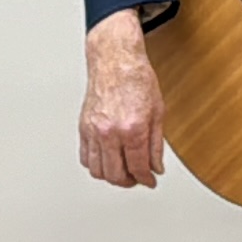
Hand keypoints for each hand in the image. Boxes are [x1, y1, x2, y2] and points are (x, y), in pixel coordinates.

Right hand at [80, 9, 167, 188]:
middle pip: (116, 175)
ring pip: (98, 170)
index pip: (138, 167)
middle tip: (137, 178)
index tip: (150, 181)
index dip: (146, 179)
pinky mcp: (83, 127)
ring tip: (123, 172)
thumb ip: (156, 144)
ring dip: (111, 177)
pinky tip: (107, 161)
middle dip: (129, 181)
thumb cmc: (137, 79)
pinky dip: (96, 165)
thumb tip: (156, 166)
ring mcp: (94, 131)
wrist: (115, 60)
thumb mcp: (158, 112)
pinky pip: (85, 157)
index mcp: (133, 129)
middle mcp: (110, 132)